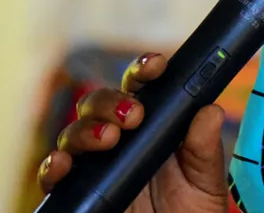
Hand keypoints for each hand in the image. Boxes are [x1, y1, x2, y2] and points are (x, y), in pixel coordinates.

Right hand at [37, 53, 229, 212]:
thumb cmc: (191, 208)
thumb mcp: (206, 179)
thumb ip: (205, 148)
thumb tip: (211, 111)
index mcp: (153, 124)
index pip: (142, 86)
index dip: (145, 69)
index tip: (157, 65)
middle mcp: (119, 138)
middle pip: (100, 103)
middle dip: (113, 101)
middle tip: (135, 115)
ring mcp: (95, 164)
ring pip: (75, 132)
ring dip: (88, 128)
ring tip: (110, 138)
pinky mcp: (77, 191)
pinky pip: (53, 174)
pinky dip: (52, 165)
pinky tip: (63, 163)